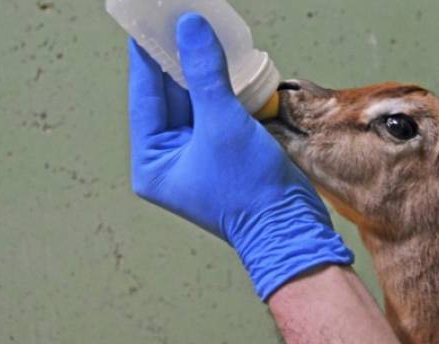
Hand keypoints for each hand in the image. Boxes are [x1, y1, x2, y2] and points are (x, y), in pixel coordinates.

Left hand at [127, 13, 352, 300]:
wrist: (292, 228)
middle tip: (182, 21)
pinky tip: (228, 61)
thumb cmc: (249, 191)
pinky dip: (224, 87)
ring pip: (196, 99)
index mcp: (153, 160)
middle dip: (180, 58)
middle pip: (170, 95)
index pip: (146, 95)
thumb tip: (189, 30)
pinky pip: (218, 109)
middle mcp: (171, 158)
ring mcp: (200, 154)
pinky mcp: (227, 151)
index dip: (149, 54)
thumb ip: (204, 74)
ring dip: (204, 70)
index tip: (151, 21)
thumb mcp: (222, 124)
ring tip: (204, 33)